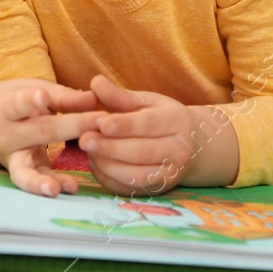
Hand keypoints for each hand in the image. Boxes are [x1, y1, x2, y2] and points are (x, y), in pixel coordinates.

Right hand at [0, 79, 103, 196]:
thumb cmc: (18, 101)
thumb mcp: (34, 90)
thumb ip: (62, 96)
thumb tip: (93, 98)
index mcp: (6, 108)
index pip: (16, 104)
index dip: (28, 101)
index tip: (42, 96)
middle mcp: (7, 135)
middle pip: (40, 131)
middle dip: (73, 126)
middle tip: (102, 120)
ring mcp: (13, 157)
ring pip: (24, 171)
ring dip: (40, 181)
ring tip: (54, 188)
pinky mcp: (22, 172)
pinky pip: (37, 180)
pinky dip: (53, 184)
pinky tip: (71, 187)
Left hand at [79, 74, 204, 195]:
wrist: (188, 144)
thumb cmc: (159, 117)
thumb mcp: (145, 101)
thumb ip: (119, 95)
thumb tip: (96, 82)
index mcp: (177, 121)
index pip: (150, 124)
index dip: (125, 125)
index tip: (102, 123)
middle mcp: (179, 150)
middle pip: (142, 152)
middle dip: (110, 147)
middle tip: (84, 140)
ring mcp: (170, 174)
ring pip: (137, 175)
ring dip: (108, 164)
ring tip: (87, 151)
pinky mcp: (156, 189)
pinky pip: (130, 189)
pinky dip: (109, 178)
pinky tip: (94, 163)